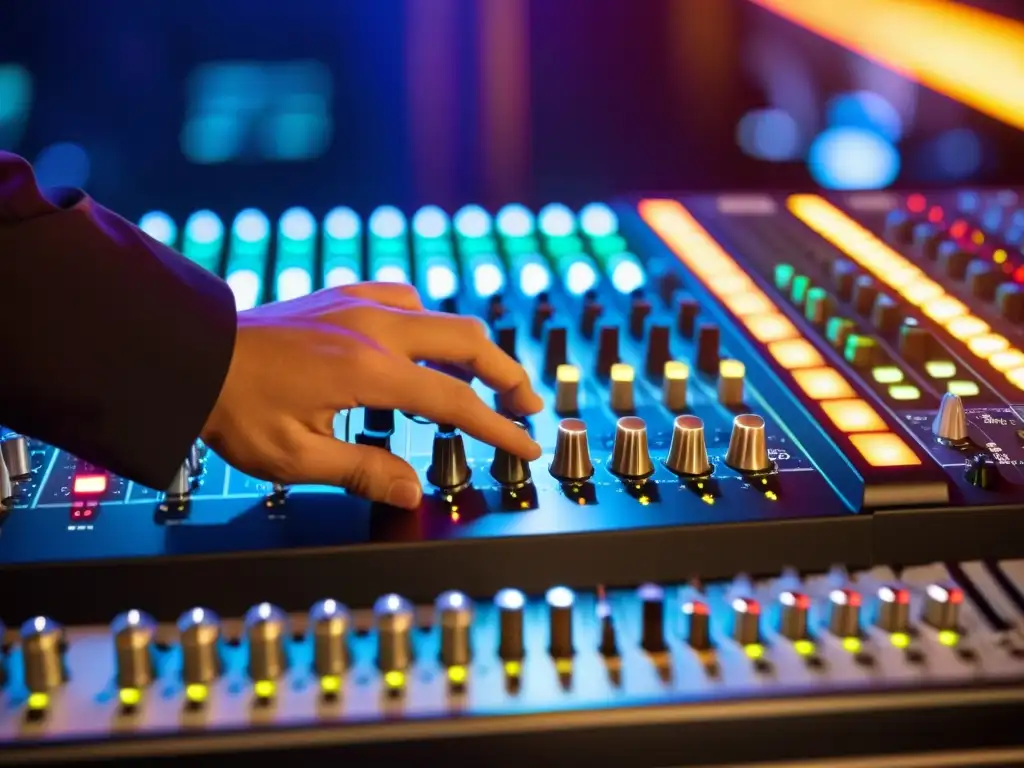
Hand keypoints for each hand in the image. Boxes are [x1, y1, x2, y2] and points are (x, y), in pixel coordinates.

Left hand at [201, 282, 542, 509]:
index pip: (456, 402)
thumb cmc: (234, 409)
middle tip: (528, 404)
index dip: (499, 427)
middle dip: (508, 373)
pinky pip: (405, 300)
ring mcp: (358, 305)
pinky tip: (424, 345)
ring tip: (484, 381)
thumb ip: (363, 472)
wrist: (188, 354)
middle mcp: (374, 329)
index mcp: (369, 372)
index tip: (527, 444)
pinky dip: (430, 325)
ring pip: (441, 316)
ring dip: (472, 349)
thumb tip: (412, 489)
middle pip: (468, 341)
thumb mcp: (295, 457)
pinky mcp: (341, 296)